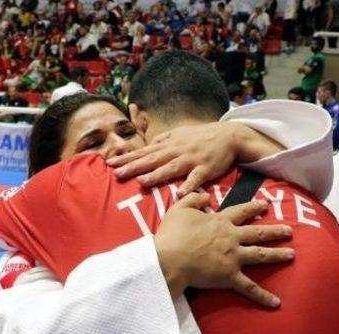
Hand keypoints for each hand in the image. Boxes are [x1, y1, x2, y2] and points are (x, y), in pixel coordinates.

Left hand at [107, 121, 281, 196]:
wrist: (229, 135)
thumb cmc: (201, 137)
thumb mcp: (179, 134)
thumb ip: (163, 140)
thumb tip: (148, 145)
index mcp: (168, 145)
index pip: (143, 152)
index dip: (127, 158)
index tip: (109, 163)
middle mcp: (176, 151)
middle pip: (152, 160)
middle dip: (133, 167)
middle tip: (116, 173)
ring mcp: (191, 160)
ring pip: (171, 168)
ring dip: (156, 175)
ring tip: (141, 181)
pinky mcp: (206, 169)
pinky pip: (196, 178)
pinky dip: (189, 185)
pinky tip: (180, 194)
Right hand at [154, 194, 293, 307]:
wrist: (170, 258)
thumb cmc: (172, 234)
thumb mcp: (179, 209)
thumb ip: (194, 199)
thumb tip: (207, 196)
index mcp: (220, 222)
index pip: (241, 211)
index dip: (253, 207)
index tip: (265, 205)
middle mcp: (232, 237)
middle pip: (257, 232)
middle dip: (274, 231)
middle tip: (289, 231)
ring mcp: (233, 257)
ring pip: (260, 254)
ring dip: (277, 254)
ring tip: (291, 254)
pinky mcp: (230, 276)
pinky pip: (249, 287)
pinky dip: (263, 296)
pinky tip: (276, 302)